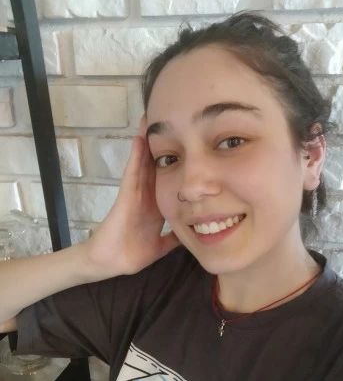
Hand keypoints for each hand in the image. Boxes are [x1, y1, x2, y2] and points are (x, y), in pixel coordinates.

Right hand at [83, 118, 180, 277]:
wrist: (111, 262)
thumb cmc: (131, 254)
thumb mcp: (161, 246)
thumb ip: (174, 239)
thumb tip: (192, 236)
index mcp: (156, 206)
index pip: (169, 180)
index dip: (178, 163)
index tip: (189, 146)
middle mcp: (146, 196)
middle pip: (155, 165)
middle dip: (162, 144)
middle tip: (171, 119)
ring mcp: (135, 193)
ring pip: (143, 163)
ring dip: (147, 141)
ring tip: (152, 118)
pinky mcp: (126, 195)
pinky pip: (131, 172)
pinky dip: (136, 155)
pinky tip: (140, 138)